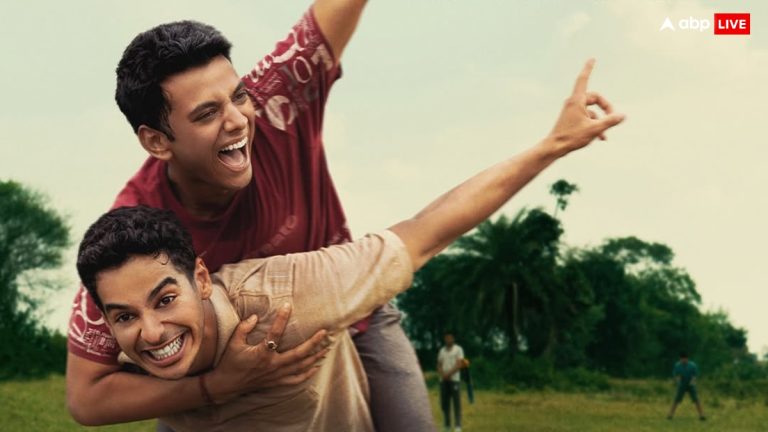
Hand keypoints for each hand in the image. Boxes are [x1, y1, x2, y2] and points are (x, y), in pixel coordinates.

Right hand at [204, 304, 328, 402]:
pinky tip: (316, 367)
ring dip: (315, 357)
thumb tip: (255, 316)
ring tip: (327, 347)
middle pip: (298, 354)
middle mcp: (272, 365)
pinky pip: (296, 379)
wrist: (226, 385)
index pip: (275, 333)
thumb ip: (244, 328)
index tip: (288, 305)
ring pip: (301, 366)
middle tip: (325, 332)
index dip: (281, 319)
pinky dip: (308, 374)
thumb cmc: (230, 362)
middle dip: (313, 343)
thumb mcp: (233, 343)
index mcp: (262, 354)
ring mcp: (276, 375)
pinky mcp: (277, 382)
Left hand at [544, 59, 624, 157]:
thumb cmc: (571, 137)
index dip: (588, 69)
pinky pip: (587, 118)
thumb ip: (609, 121)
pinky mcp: (571, 119)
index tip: (592, 59)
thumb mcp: (594, 129)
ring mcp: (572, 111)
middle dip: (605, 107)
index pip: (583, 79)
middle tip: (613, 117)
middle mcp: (573, 103)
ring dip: (601, 120)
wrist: (554, 148)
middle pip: (594, 98)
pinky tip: (601, 138)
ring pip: (591, 111)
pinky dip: (595, 125)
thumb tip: (622, 115)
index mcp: (576, 100)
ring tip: (605, 134)